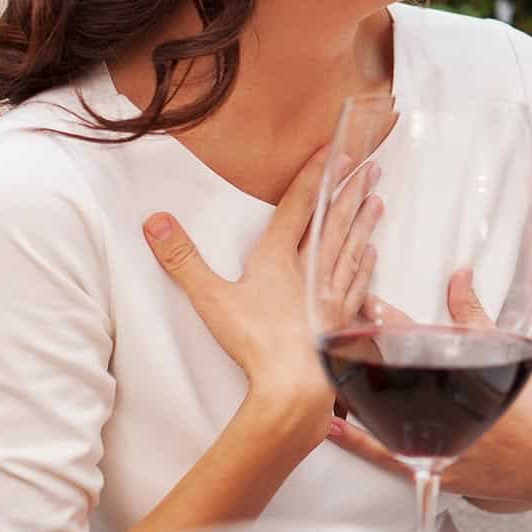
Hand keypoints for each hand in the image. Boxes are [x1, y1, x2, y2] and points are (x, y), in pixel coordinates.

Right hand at [143, 146, 381, 431]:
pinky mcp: (342, 318)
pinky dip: (365, 266)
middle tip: (370, 167)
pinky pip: (357, 283)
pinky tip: (372, 255)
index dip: (315, 175)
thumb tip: (154, 221)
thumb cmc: (254, 341)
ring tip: (377, 200)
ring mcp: (330, 293)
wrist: (295, 382)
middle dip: (350, 191)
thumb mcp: (210, 299)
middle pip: (333, 221)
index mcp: (279, 258)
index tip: (335, 149)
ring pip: (350, 247)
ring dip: (364, 222)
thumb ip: (182, 260)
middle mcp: (310, 269)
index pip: (298, 206)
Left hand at [328, 271, 531, 510]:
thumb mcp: (508, 353)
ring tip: (322, 367)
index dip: (382, 315)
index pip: (413, 335)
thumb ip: (475, 315)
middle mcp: (443, 405)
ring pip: (378, 411)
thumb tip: (458, 277)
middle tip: (332, 325)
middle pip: (387, 371)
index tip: (360, 298)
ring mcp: (433, 438)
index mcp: (461, 371)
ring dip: (349, 387)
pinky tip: (331, 426)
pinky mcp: (429, 466)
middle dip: (358, 347)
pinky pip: (382, 454)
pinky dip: (353, 440)